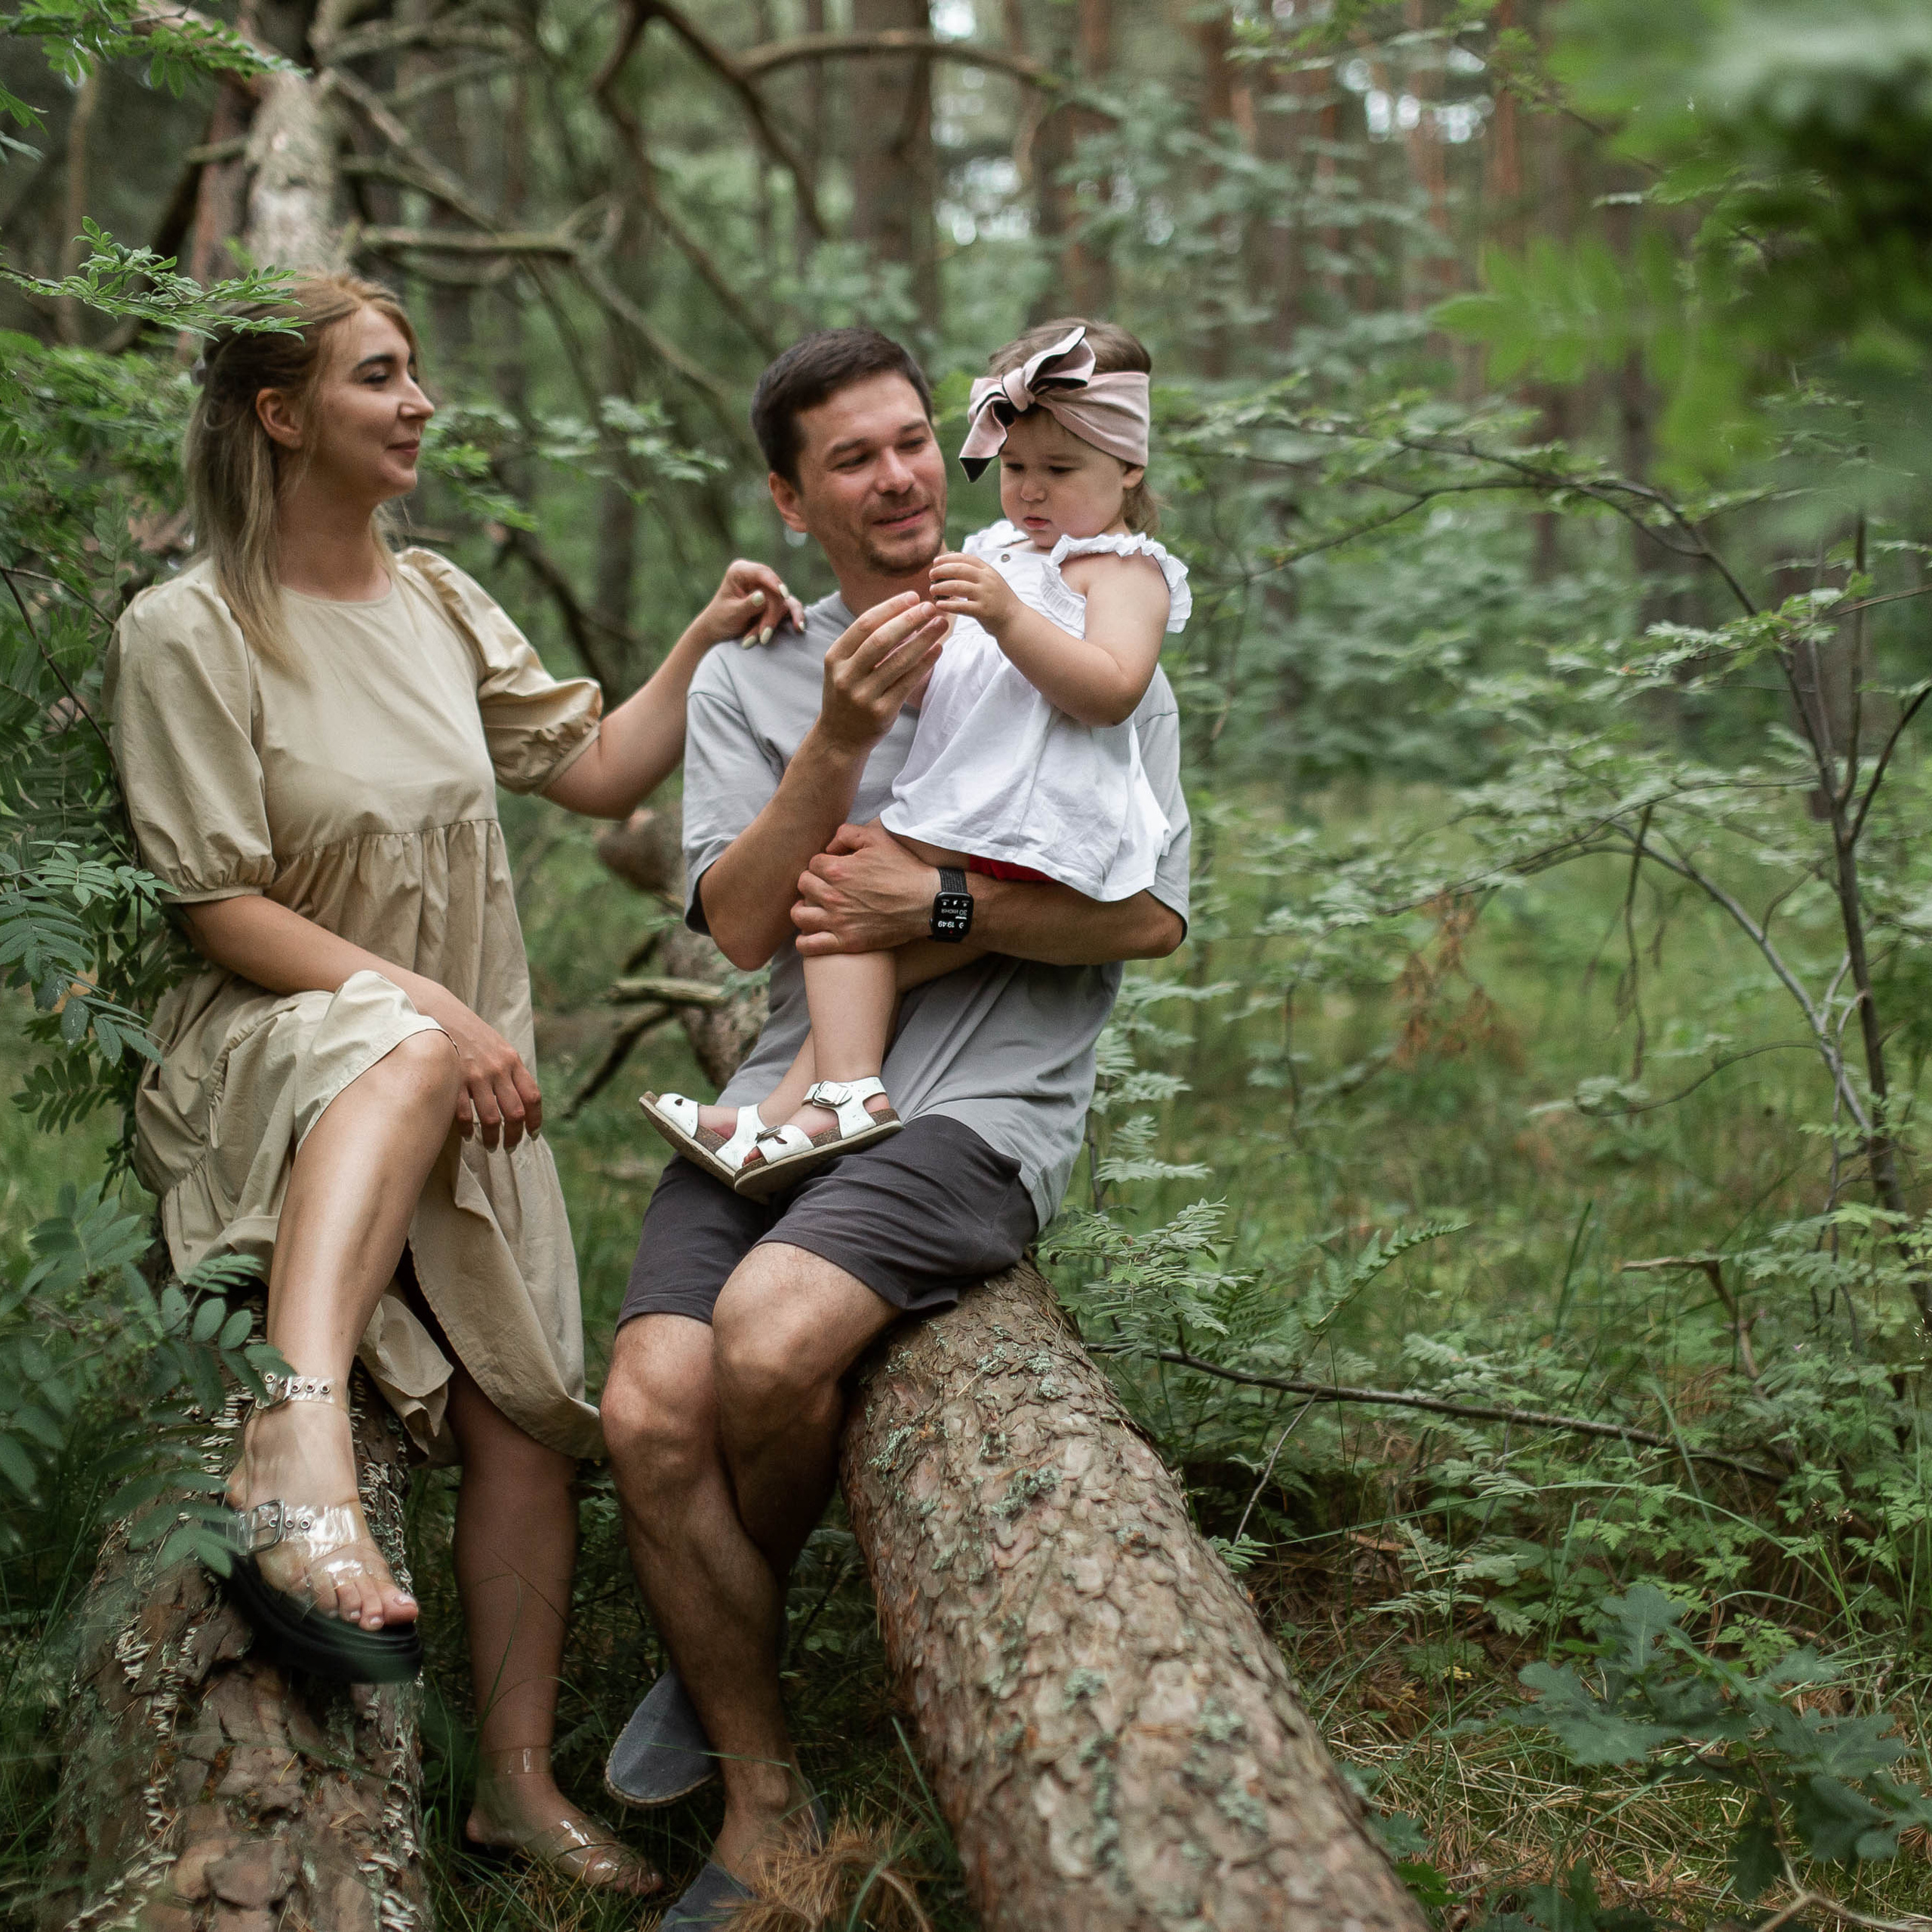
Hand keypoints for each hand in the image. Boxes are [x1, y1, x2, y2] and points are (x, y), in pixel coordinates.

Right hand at [435, 1002, 542, 1150]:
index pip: (532, 1096)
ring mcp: (475, 1076)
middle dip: (515, 1135)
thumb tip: (521, 1099)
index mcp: (512, 1061)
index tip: (533, 1134)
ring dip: (493, 1138)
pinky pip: (464, 1114)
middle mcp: (497, 1069)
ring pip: (491, 1118)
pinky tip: (467, 1135)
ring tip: (491, 1146)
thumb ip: (510, 1069)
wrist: (439, 1014)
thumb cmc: (470, 1034)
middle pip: (515, 1112)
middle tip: (511, 1146)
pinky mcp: (454, 1080)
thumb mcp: (498, 1046)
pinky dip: (467, 1129)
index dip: (535, 1119)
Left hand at [694, 559, 806, 649]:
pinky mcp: (774, 601)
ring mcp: (767, 589)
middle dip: (770, 615)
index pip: (761, 573)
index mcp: (740, 571)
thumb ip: (747, 605)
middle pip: (774, 591)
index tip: (783, 594)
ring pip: (783, 602)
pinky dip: (790, 620)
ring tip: (764, 640)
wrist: (718, 632)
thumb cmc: (720, 620)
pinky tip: (799, 628)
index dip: (774, 583)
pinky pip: (788, 608)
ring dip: (773, 622)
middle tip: (763, 637)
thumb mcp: (732, 614)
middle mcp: (756, 577)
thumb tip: (762, 596)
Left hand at [792, 820, 941, 954]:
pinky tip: (811, 933)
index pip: (812, 864)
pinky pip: (810, 945)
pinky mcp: (847, 942)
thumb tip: (829, 846)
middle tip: (825, 886)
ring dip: (802, 909)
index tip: (833, 868)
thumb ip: (847, 834)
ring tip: (812, 908)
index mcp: (838, 870)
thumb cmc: (904, 869)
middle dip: (812, 882)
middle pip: (803, 886)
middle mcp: (833, 896)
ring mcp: (838, 921)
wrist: (926, 901)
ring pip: (799, 915)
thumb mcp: (877, 838)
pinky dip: (804, 941)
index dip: (823, 863)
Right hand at [816, 592, 947, 757]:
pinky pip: (908, 682)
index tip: (913, 597)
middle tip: (931, 607)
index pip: (865, 624)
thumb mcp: (845, 666)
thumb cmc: (847, 693)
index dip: (891, 608)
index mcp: (835, 657)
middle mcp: (846, 676)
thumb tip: (903, 610)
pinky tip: (938, 649)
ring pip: (899, 661)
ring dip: (923, 639)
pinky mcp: (882, 712)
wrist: (840, 737)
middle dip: (909, 620)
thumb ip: (866, 642)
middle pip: (882, 640)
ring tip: (940, 625)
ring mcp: (864, 696)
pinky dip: (925, 663)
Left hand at [930, 551, 1017, 632]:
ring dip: (941, 587)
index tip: (936, 561)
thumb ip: (976, 573)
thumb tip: (952, 563)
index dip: (948, 558)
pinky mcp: (983, 611)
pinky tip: (940, 604)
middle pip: (959, 569)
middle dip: (942, 570)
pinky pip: (961, 606)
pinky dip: (948, 604)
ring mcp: (986, 595)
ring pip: (957, 586)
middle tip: (931, 575)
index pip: (966, 558)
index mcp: (988, 571)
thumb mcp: (991, 581)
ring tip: (932, 590)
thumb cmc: (998, 601)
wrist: (1015, 620)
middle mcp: (987, 580)